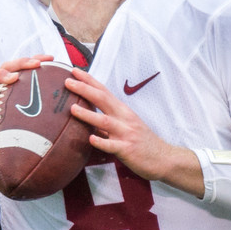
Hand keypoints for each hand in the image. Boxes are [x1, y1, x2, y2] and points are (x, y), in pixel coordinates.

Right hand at [0, 54, 54, 159]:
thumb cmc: (2, 134)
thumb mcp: (22, 122)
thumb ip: (37, 115)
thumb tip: (65, 117)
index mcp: (8, 89)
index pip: (21, 69)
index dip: (34, 60)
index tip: (51, 58)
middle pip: (6, 68)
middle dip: (21, 63)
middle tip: (37, 64)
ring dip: (2, 77)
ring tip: (14, 77)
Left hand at [65, 67, 179, 180]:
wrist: (163, 158)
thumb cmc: (142, 143)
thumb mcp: (125, 127)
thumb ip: (106, 123)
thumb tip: (87, 119)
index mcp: (122, 111)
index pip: (103, 91)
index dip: (89, 80)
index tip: (74, 71)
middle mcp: (124, 118)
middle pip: (103, 100)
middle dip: (85, 90)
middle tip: (68, 82)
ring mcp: (126, 133)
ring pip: (104, 121)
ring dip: (88, 114)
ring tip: (72, 109)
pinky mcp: (127, 150)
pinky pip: (112, 145)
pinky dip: (101, 142)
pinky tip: (90, 139)